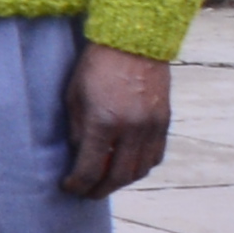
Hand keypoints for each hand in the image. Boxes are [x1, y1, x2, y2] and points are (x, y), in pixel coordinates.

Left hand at [61, 42, 174, 196]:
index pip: (90, 169)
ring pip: (141, 170)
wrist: (134, 40)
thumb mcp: (74, 96)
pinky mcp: (165, 121)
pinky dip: (141, 167)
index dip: (78, 184)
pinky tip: (128, 165)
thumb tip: (80, 156)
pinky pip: (156, 156)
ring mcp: (152, 126)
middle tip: (87, 192)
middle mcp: (131, 128)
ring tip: (106, 181)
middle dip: (99, 189)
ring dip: (122, 181)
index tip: (69, 187)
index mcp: (103, 122)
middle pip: (118, 176)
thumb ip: (77, 130)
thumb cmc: (96, 65)